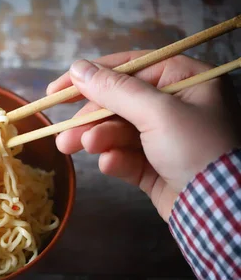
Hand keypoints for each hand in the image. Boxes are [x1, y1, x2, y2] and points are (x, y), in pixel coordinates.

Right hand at [48, 51, 240, 219]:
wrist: (222, 211)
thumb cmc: (198, 149)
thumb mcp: (157, 112)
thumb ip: (115, 89)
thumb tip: (78, 68)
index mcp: (186, 80)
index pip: (130, 68)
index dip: (90, 77)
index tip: (57, 91)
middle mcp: (177, 105)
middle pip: (118, 103)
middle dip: (89, 119)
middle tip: (63, 133)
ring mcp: (166, 138)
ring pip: (117, 131)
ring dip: (97, 139)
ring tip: (74, 148)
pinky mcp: (157, 166)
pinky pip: (126, 156)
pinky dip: (115, 159)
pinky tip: (110, 164)